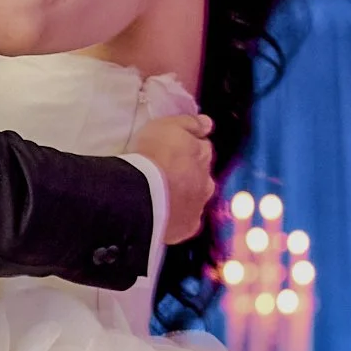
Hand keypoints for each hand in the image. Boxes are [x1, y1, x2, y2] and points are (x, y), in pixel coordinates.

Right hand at [136, 110, 216, 244]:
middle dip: (191, 175)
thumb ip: (189, 123)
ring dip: (185, 197)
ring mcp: (198, 206)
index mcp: (203, 155)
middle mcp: (207, 181)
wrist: (142, 192)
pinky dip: (178, 218)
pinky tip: (164, 216)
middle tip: (168, 175)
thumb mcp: (167, 126)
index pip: (202, 148)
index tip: (176, 151)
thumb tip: (208, 123)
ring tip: (164, 197)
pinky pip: (185, 222)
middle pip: (202, 176)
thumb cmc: (152, 155)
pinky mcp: (188, 227)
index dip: (189, 149)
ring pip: (195, 200)